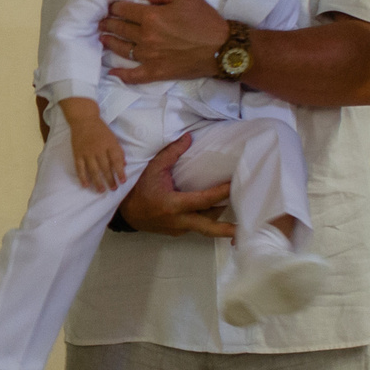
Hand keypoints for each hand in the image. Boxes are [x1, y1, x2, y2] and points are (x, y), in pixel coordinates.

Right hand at [65, 110, 125, 193]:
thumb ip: (118, 151)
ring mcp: (87, 152)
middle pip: (105, 168)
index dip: (120, 172)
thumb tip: (124, 165)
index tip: (123, 181)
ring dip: (98, 182)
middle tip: (113, 188)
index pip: (116, 160)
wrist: (83, 119)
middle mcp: (98, 149)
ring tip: (101, 190)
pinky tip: (86, 185)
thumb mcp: (112, 138)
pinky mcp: (77, 154)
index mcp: (109, 144)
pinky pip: (80, 168)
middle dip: (110, 179)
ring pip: (93, 170)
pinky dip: (82, 177)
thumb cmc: (100, 129)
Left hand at [102, 0, 227, 83]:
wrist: (221, 48)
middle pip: (120, 28)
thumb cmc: (206, 20)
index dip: (115, 7)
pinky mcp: (156, 72)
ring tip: (102, 38)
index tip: (111, 7)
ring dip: (110, 42)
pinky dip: (122, 75)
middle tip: (101, 22)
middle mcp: (146, 36)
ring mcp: (149, 56)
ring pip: (122, 49)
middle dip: (108, 23)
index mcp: (152, 17)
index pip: (125, 10)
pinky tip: (113, 73)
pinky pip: (134, 76)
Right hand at [115, 133, 236, 237]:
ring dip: (218, 218)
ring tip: (234, 207)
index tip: (235, 186)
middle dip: (227, 230)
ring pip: (204, 225)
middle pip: (208, 228)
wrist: (125, 212)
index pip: (203, 200)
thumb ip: (171, 153)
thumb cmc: (138, 188)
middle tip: (245, 228)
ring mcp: (178, 229)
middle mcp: (178, 221)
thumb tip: (189, 137)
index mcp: (173, 205)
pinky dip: (205, 217)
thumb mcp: (153, 168)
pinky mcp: (176, 232)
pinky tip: (212, 209)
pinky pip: (195, 225)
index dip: (221, 193)